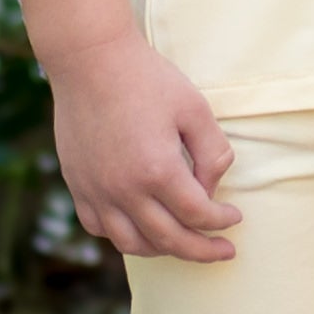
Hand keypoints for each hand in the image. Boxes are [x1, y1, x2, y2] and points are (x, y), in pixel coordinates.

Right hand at [52, 31, 242, 259]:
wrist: (90, 61)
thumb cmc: (148, 79)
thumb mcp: (195, 109)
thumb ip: (213, 153)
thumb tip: (212, 189)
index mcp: (157, 170)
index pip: (197, 215)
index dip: (221, 222)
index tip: (235, 218)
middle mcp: (123, 190)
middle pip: (168, 240)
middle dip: (201, 250)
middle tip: (223, 252)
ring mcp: (96, 191)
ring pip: (131, 243)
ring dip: (162, 250)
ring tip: (184, 243)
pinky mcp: (78, 184)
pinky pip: (99, 227)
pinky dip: (124, 236)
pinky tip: (142, 228)